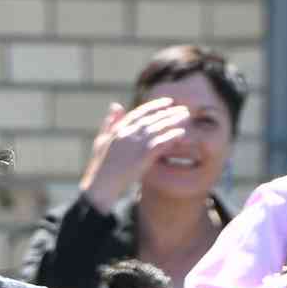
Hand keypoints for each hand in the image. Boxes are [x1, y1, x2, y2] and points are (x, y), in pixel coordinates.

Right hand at [79, 98, 190, 212]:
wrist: (101, 185)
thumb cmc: (100, 167)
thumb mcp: (102, 140)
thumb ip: (109, 122)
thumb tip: (116, 105)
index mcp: (119, 128)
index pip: (141, 112)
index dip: (155, 106)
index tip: (168, 102)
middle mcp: (128, 132)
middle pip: (153, 118)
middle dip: (169, 112)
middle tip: (183, 109)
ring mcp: (135, 144)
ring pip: (158, 128)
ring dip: (173, 121)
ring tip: (186, 118)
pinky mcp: (142, 156)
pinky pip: (161, 143)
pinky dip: (171, 137)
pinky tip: (182, 134)